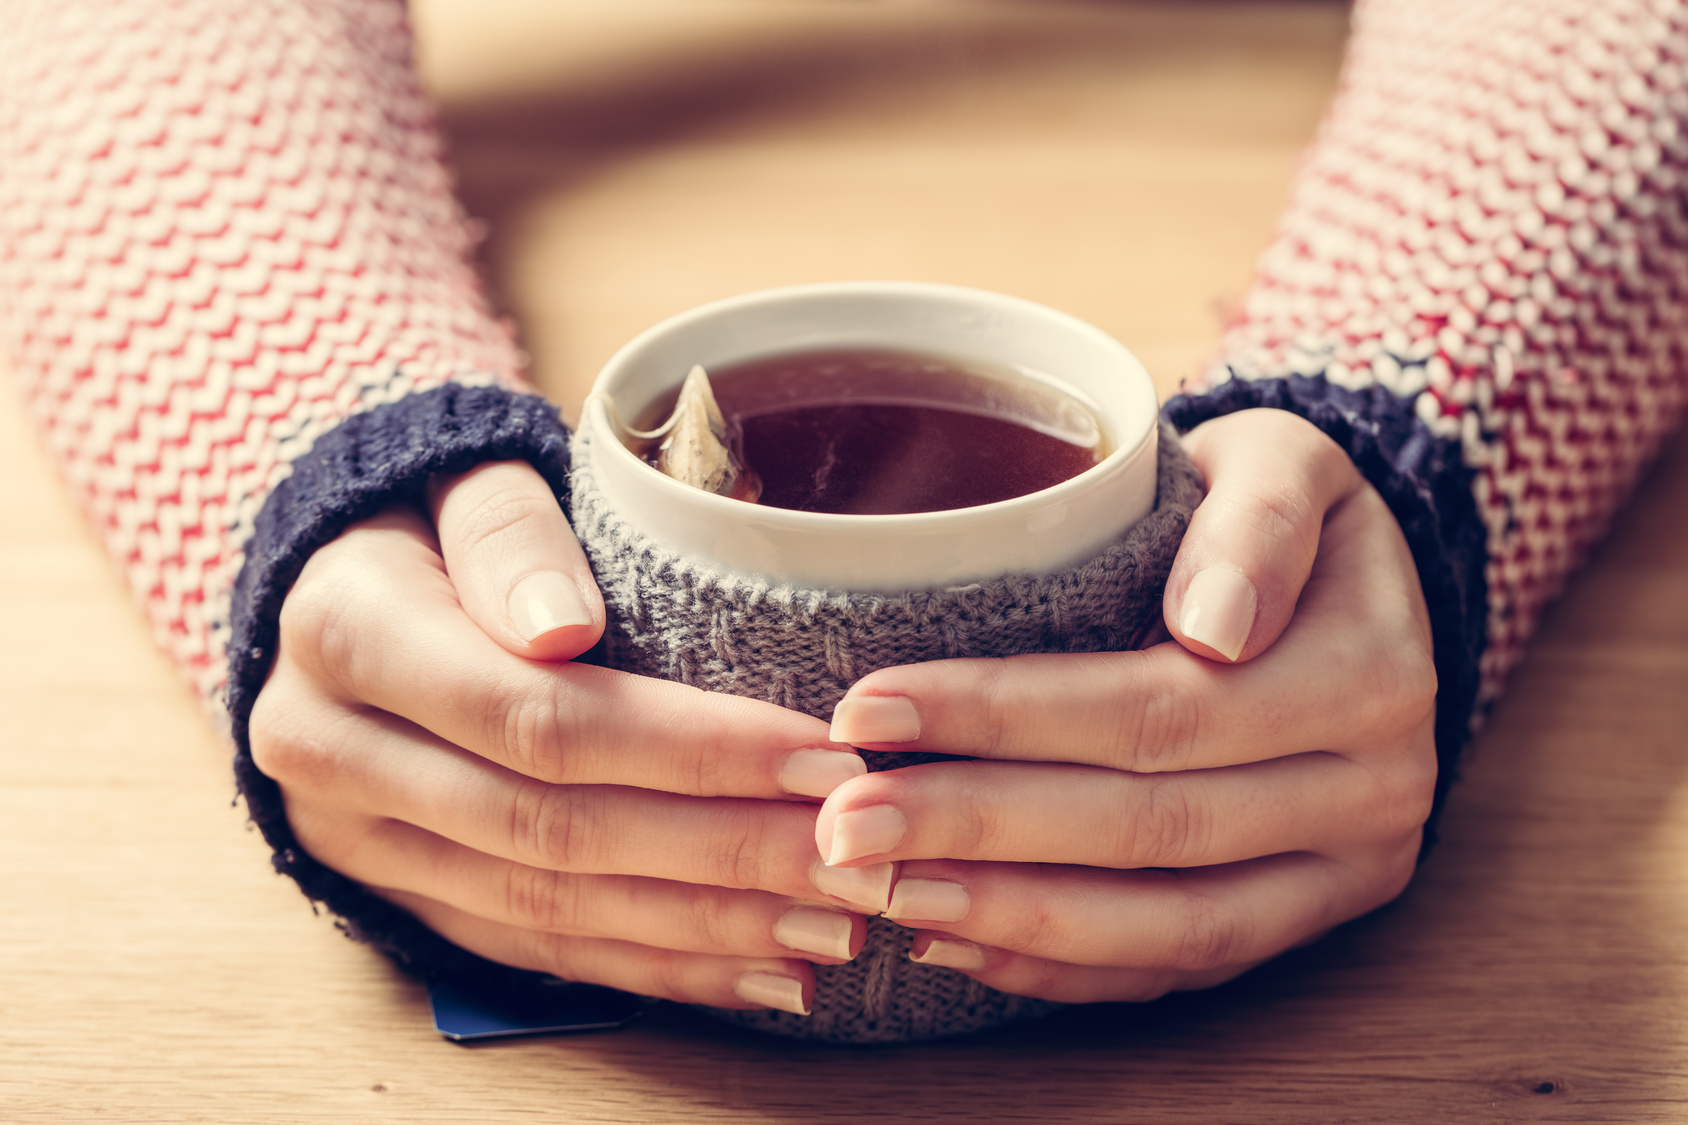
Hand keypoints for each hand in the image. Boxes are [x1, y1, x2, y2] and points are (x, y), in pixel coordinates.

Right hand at [248, 461, 886, 1016]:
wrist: (330, 586)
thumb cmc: (433, 516)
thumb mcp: (462, 480)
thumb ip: (509, 535)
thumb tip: (560, 626)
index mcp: (348, 636)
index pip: (541, 716)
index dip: (689, 748)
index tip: (821, 757)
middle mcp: (335, 754)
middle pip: (555, 827)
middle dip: (722, 850)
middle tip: (852, 858)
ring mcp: (361, 840)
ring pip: (549, 907)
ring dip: (702, 927)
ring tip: (830, 927)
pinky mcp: (398, 892)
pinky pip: (533, 948)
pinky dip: (651, 967)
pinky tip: (754, 974)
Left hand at [817, 409, 1437, 1001]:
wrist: (1354, 581)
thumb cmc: (1276, 504)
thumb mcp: (1280, 462)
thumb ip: (1255, 523)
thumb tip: (1217, 626)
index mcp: (1366, 672)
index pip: (1155, 710)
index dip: (1005, 718)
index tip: (866, 709)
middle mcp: (1373, 789)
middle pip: (1146, 827)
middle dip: (978, 828)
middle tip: (842, 826)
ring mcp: (1345, 870)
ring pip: (1164, 925)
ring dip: (1009, 916)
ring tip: (882, 891)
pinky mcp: (1306, 918)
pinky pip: (1179, 967)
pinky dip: (1061, 967)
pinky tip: (954, 941)